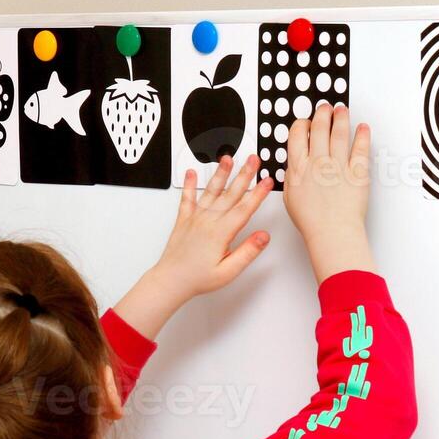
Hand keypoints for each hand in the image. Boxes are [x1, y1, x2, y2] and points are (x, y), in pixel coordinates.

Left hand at [114, 155, 273, 337]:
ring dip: (220, 173)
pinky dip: (189, 185)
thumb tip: (263, 237)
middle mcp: (208, 221)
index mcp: (221, 233)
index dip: (258, 194)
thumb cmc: (197, 278)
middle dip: (244, 175)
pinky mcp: (184, 220)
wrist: (170, 280)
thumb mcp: (228, 271)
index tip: (268, 181)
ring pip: (211, 191)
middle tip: (253, 160)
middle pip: (230, 194)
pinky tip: (191, 173)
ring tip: (227, 158)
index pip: (244, 209)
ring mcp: (195, 218)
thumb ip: (247, 252)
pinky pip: (187, 198)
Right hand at [284, 103, 374, 282]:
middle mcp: (318, 162)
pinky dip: (362, 135)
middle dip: (322, 114)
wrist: (332, 233)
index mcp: (299, 168)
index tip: (306, 121)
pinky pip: (360, 148)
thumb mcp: (290, 198)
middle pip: (319, 128)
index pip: (297, 135)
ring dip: (341, 118)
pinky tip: (363, 127)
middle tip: (325, 107)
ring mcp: (338, 166)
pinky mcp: (357, 172)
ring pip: (339, 133)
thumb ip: (292, 177)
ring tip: (342, 110)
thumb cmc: (312, 221)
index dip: (302, 124)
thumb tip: (294, 165)